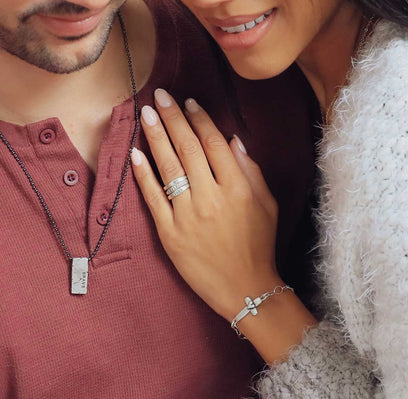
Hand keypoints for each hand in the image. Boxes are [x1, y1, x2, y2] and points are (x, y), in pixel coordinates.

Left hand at [131, 88, 283, 321]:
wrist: (245, 288)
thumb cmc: (259, 246)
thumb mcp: (267, 206)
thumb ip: (252, 171)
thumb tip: (234, 141)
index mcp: (238, 189)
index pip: (214, 144)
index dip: (200, 120)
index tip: (189, 103)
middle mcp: (211, 197)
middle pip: (188, 148)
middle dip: (173, 118)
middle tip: (161, 96)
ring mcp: (188, 216)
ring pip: (168, 168)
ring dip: (156, 137)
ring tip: (146, 114)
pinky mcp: (170, 234)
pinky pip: (153, 199)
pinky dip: (143, 175)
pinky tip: (136, 154)